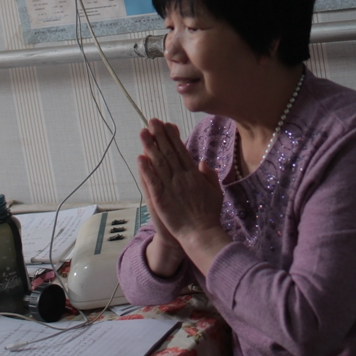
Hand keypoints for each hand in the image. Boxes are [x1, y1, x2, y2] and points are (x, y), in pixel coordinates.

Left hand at [137, 119, 231, 273]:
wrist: (201, 234)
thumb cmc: (209, 215)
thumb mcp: (216, 191)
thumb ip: (210, 175)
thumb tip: (203, 162)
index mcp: (195, 175)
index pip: (182, 151)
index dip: (173, 136)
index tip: (166, 124)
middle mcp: (182, 177)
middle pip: (169, 152)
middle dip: (160, 135)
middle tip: (152, 121)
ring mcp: (171, 187)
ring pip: (159, 163)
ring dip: (150, 147)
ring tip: (143, 132)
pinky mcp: (161, 199)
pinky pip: (152, 181)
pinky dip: (146, 169)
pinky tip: (140, 158)